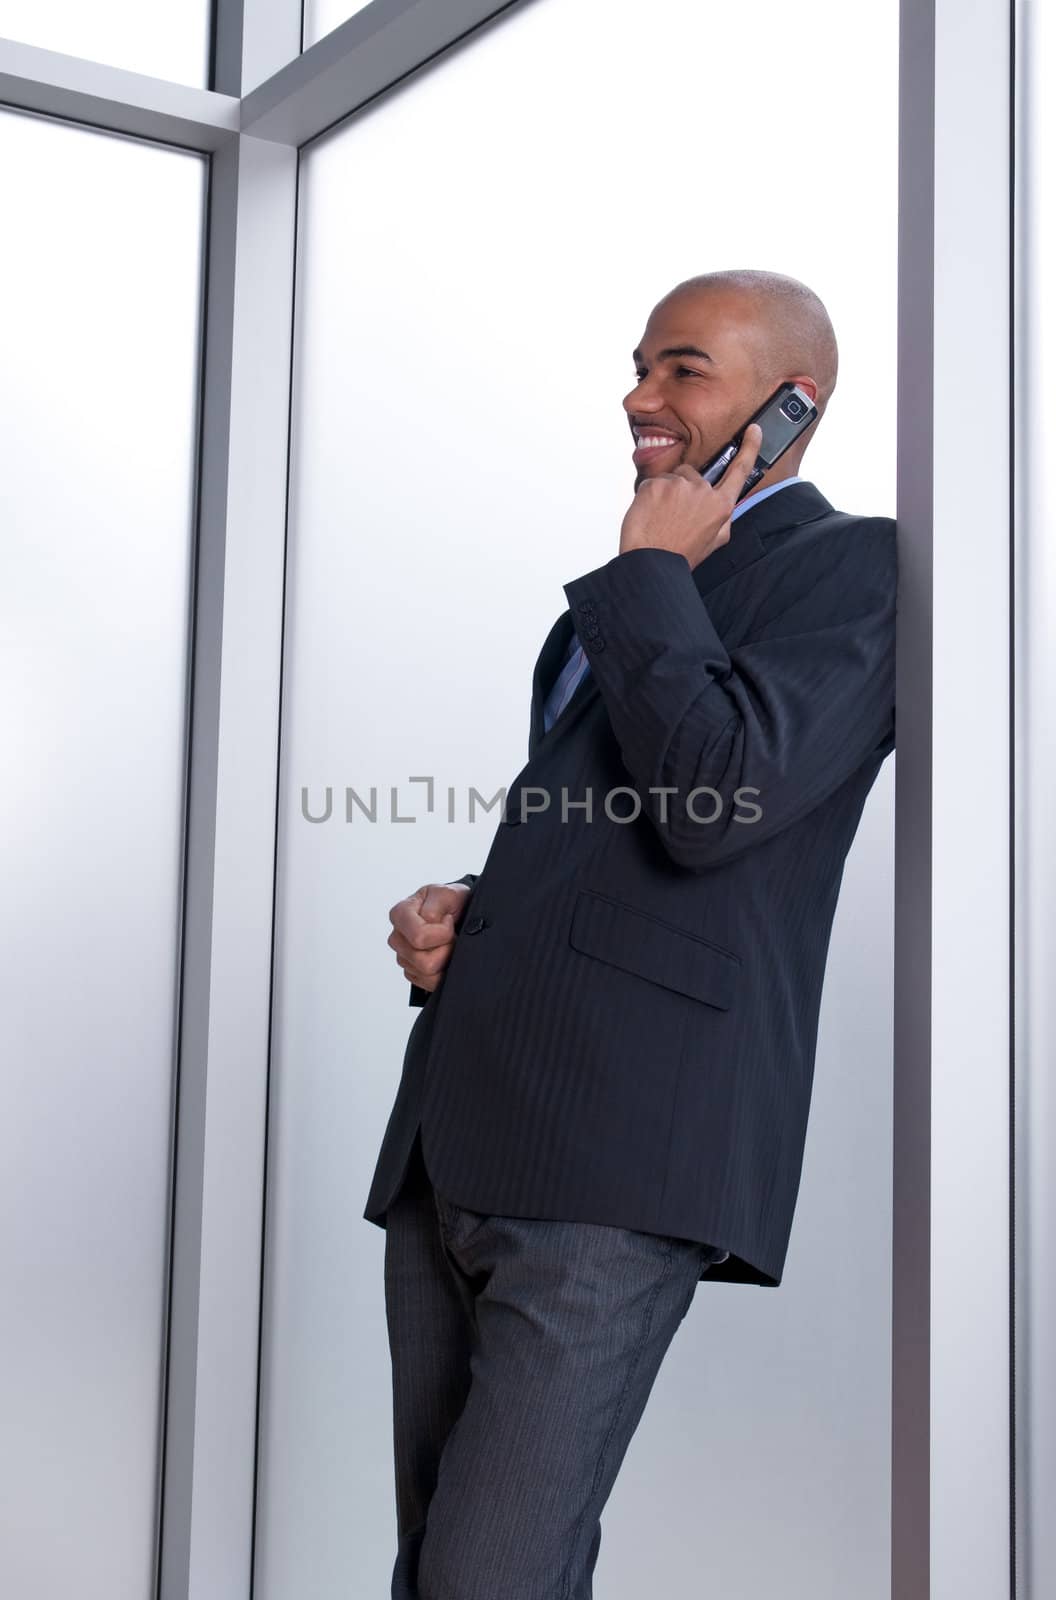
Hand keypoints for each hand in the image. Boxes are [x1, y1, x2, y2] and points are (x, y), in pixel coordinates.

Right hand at [387, 882, 471, 992]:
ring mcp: (403, 957)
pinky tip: (445, 956)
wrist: (458, 912)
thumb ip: (437, 902)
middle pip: (423, 961)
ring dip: (446, 960)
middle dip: (446, 949)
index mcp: (400, 914)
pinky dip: (443, 972)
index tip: (449, 920)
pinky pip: (429, 984)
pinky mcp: (412, 972)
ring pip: (427, 974)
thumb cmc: (450, 902)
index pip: (419, 937)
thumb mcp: (446, 892)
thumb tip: (430, 921)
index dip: (443, 933)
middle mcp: (397, 937)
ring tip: (449, 944)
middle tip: (452, 935)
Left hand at [618, 422, 762, 569]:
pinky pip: (652, 483)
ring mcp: (679, 486)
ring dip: (665, 493)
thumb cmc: (680, 555)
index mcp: (721, 506)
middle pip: (693, 475)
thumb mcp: (714, 541)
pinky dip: (648, 497)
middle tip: (673, 517)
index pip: (739, 471)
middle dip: (683, 490)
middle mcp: (704, 492)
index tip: (754, 430)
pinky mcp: (657, 484)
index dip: (749, 448)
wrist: (652, 563)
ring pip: (671, 479)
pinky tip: (649, 516)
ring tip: (660, 519)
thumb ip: (723, 518)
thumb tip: (726, 505)